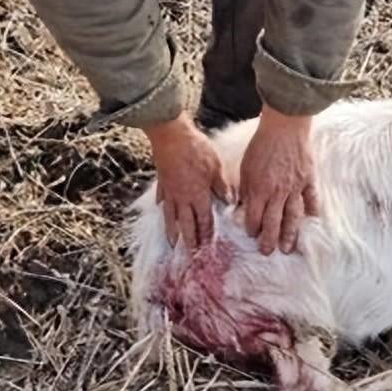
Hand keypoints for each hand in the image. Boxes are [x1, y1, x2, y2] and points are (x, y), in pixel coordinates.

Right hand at [143, 113, 232, 249]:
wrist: (170, 135)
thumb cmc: (196, 149)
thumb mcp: (216, 167)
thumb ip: (222, 186)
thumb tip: (230, 202)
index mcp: (198, 195)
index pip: (204, 220)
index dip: (206, 235)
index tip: (207, 247)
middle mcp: (182, 198)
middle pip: (186, 224)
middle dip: (189, 240)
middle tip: (190, 255)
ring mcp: (169, 191)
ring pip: (171, 216)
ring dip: (172, 231)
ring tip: (172, 243)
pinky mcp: (162, 181)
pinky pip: (162, 199)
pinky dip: (162, 207)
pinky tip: (161, 211)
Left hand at [239, 105, 318, 254]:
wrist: (285, 126)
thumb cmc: (261, 145)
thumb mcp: (245, 167)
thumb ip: (245, 189)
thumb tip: (242, 206)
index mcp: (259, 190)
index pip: (255, 217)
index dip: (252, 229)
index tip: (252, 234)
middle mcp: (277, 193)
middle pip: (273, 222)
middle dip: (270, 240)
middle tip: (268, 252)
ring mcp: (295, 188)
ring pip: (293, 217)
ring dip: (290, 234)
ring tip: (288, 248)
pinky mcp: (308, 179)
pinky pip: (311, 199)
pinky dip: (312, 210)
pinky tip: (312, 220)